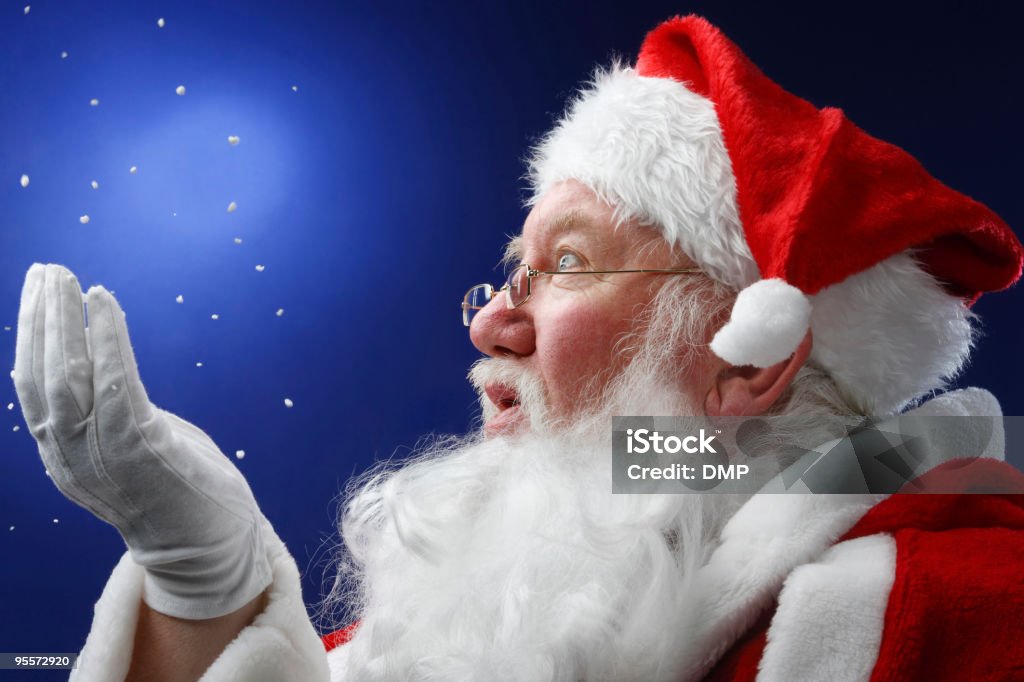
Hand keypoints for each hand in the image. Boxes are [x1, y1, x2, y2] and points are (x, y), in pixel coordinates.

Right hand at [13, 263, 270, 618]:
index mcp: (63, 458)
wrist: (208, 547)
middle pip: (41, 376)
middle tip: (43, 270)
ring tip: (64, 276)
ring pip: (67, 375)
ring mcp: (102, 453)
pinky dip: (107, 337)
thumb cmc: (176, 491)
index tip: (32, 295)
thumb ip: (109, 413)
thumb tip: (106, 368)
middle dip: (38, 318)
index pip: (30, 390)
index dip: (27, 339)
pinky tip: (103, 301)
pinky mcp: (140, 445)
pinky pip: (115, 380)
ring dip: (64, 318)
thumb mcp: (128, 451)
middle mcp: (70, 457)